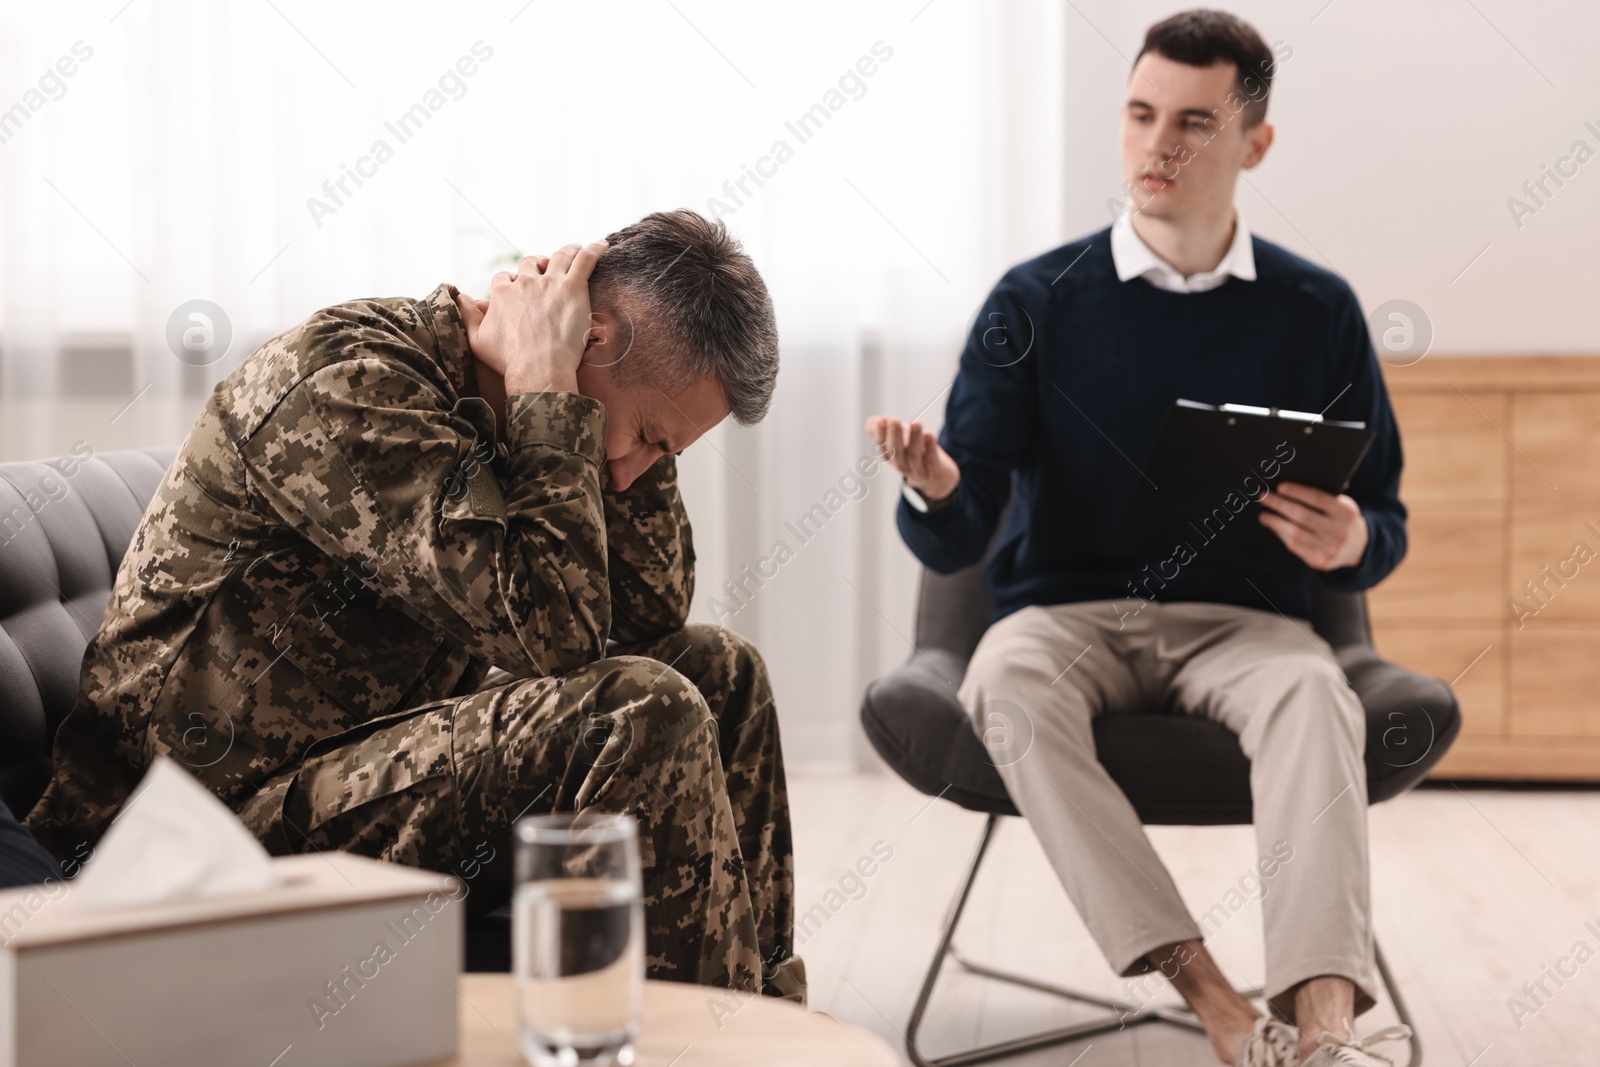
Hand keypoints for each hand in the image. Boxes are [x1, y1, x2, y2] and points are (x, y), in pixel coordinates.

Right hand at [455, 240, 608, 394]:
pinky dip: (594, 249)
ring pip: (559, 256)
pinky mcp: (573, 287)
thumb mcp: (476, 340)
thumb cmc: (508, 360)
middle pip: (531, 264)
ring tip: (574, 249)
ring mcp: (550, 283)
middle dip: (537, 265)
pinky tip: (602, 245)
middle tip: (547, 270)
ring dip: (566, 251)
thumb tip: (461, 296)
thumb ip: (468, 315)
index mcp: (502, 293)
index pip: (505, 278)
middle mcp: (525, 282)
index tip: (519, 288)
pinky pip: (585, 260)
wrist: (538, 368)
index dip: (512, 281)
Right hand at [865, 415, 960, 502]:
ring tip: (916, 423)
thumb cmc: (914, 451)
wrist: (936, 478)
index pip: (883, 446)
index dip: (881, 434)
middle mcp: (902, 465)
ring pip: (914, 456)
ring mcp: (918, 471)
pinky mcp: (935, 473)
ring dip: (914, 439)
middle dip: (895, 436)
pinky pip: (931, 461)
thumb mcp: (899, 438)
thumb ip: (883, 430)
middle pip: (896, 452)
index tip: (882, 420)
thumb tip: (872, 422)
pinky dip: (930, 448)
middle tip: (894, 420)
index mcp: (891, 457)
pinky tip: (929, 435)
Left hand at [1258, 481, 1367, 569]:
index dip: (1297, 492)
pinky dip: (1281, 534)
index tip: (1280, 487)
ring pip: (1295, 534)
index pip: (1318, 498)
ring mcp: (1330, 549)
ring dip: (1275, 522)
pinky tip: (1274, 526)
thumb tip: (1288, 488)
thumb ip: (1323, 496)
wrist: (1358, 548)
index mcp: (1347, 513)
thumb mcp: (1342, 505)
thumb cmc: (1342, 519)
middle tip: (1263, 497)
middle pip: (1303, 516)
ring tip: (1263, 514)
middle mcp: (1340, 532)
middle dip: (1280, 505)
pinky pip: (1295, 546)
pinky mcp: (1320, 561)